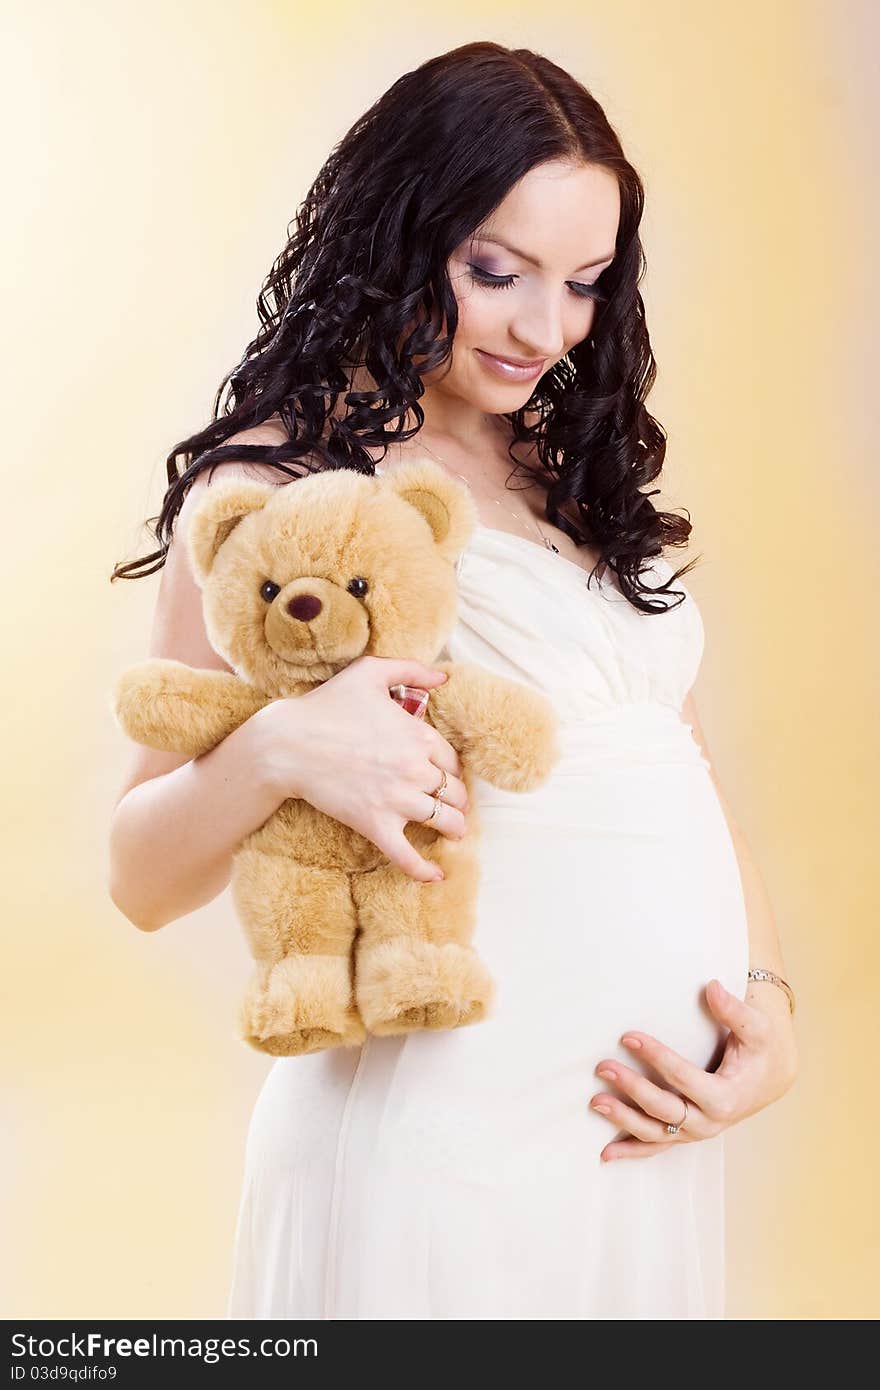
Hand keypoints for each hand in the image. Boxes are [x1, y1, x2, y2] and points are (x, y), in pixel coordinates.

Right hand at [257, 655, 470, 882]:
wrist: (287, 743)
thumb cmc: (326, 705)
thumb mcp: (369, 672)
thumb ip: (410, 669)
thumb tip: (444, 676)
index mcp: (418, 735)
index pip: (453, 760)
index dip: (453, 770)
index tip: (448, 777)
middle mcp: (414, 769)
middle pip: (454, 792)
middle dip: (458, 800)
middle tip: (455, 805)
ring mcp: (397, 799)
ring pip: (442, 821)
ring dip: (454, 828)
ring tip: (454, 832)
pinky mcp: (375, 824)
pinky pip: (407, 855)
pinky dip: (424, 870)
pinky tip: (437, 876)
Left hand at [589, 978, 797, 1161]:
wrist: (769, 1078)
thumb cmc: (760, 1050)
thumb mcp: (756, 1029)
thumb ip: (733, 1010)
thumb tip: (712, 986)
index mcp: (725, 1097)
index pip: (684, 1078)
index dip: (656, 1057)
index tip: (628, 1036)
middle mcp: (709, 1122)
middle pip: (664, 1109)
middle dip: (632, 1088)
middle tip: (603, 1066)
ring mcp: (695, 1132)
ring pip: (655, 1133)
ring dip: (623, 1120)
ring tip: (595, 1102)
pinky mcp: (686, 1134)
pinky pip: (656, 1147)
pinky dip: (631, 1151)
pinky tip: (605, 1153)